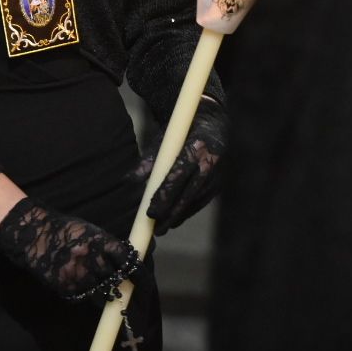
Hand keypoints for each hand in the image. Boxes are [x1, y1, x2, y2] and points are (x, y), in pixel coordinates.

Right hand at [0, 196, 139, 302]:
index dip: (140, 276)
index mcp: (101, 243)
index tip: (144, 284)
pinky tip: (82, 285)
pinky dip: (87, 294)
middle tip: (127, 294)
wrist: (36, 234)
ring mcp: (79, 275)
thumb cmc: (66, 230)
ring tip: (104, 291)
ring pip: (102, 294)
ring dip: (105, 293)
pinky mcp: (67, 287)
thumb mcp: (91, 232)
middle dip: (123, 288)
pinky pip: (84, 297)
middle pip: (117, 281)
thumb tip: (129, 260)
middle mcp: (92, 260)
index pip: (129, 263)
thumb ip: (109, 247)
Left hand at [135, 96, 227, 235]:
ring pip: (197, 200)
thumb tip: (130, 180)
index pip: (178, 174)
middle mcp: (211, 160)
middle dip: (171, 212)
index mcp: (197, 145)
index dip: (164, 194)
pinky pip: (203, 201)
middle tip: (156, 228)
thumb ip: (149, 159)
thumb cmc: (183, 129)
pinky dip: (188, 211)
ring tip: (162, 228)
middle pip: (189, 193)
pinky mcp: (221, 182)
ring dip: (179, 216)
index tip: (150, 211)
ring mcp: (219, 173)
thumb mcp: (166, 137)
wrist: (216, 122)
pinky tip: (175, 220)